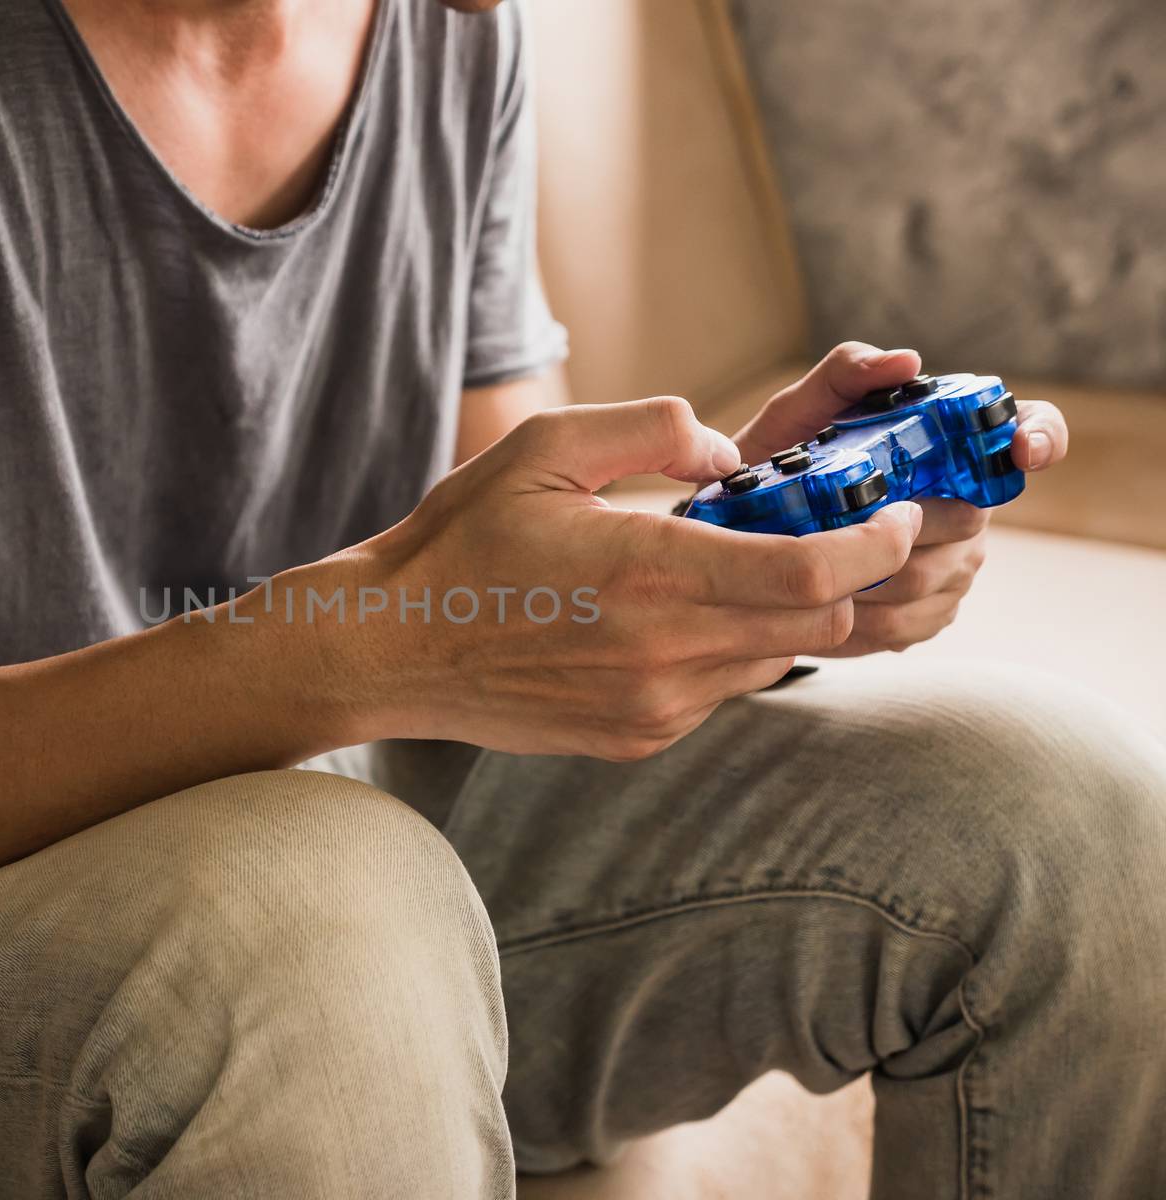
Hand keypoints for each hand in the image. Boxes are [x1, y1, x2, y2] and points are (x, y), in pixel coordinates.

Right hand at [347, 396, 922, 759]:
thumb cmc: (461, 542)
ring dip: (782, 611)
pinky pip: (720, 690)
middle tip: (832, 529)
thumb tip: (729, 451)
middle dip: (843, 575)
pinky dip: (725, 648)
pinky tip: (671, 616)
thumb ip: (652, 430)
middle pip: (817, 622)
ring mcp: (655, 708)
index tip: (896, 514)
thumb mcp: (543, 447)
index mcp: (650, 574)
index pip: (815, 573)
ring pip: (773, 658)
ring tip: (737, 565)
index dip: (877, 543)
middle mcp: (665, 654)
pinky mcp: (638, 737)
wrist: (392, 648)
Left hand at [734, 342, 1069, 654]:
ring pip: (929, 581)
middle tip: (832, 521)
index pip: (1030, 429)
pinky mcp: (926, 617)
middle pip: (965, 522)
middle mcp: (966, 508)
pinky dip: (853, 617)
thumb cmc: (771, 467)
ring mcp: (953, 567)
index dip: (1040, 437)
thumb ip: (844, 374)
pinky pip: (905, 626)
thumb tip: (905, 360)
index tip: (1020, 451)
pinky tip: (816, 601)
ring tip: (807, 564)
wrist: (731, 540)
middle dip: (897, 523)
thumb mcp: (795, 414)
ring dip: (864, 575)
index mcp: (948, 449)